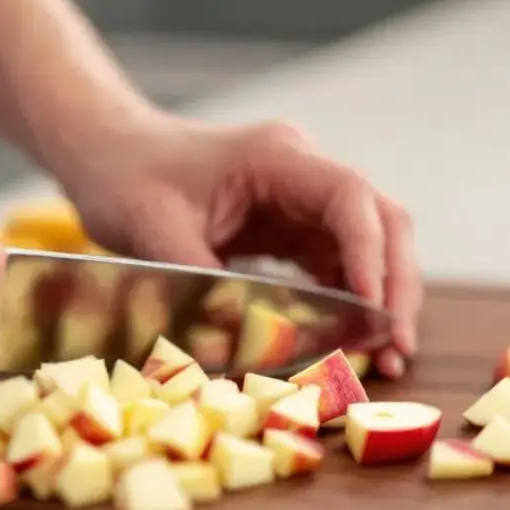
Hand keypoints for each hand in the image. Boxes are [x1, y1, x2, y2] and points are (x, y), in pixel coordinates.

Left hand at [60, 116, 421, 378]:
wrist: (111, 154)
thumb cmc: (126, 178)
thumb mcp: (152, 230)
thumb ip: (202, 283)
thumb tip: (245, 343)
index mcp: (277, 157)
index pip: (350, 198)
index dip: (370, 254)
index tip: (373, 309)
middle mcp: (304, 174)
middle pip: (382, 220)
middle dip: (397, 283)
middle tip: (398, 343)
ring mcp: (304, 201)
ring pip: (373, 245)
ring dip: (384, 298)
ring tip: (391, 355)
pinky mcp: (296, 228)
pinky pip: (342, 265)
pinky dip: (354, 304)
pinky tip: (357, 342)